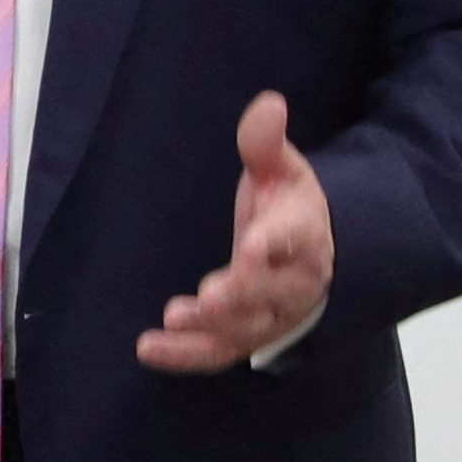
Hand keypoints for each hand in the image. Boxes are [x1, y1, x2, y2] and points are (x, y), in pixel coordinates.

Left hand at [137, 92, 331, 372]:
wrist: (312, 254)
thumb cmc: (287, 206)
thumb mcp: (281, 168)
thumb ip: (266, 143)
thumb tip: (269, 104)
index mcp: (305, 235)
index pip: (293, 239)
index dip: (274, 244)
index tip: (253, 244)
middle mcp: (294, 283)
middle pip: (271, 295)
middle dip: (242, 296)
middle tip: (209, 296)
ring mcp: (270, 317)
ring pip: (246, 329)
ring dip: (212, 328)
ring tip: (175, 317)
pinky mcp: (243, 337)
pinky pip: (218, 353)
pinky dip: (186, 356)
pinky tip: (149, 349)